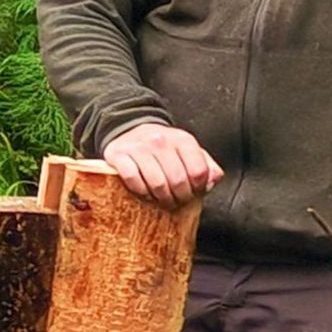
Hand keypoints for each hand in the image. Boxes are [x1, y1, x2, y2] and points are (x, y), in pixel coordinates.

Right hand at [101, 121, 224, 204]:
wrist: (129, 130)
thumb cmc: (162, 148)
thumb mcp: (188, 151)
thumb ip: (206, 166)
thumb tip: (212, 181)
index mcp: (182, 139)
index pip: (198, 172)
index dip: (198, 188)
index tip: (193, 193)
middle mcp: (160, 140)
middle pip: (178, 180)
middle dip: (179, 197)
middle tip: (176, 201)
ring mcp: (139, 147)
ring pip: (156, 183)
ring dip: (161, 198)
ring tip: (162, 199)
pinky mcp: (119, 155)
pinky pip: (132, 180)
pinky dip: (140, 191)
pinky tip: (145, 192)